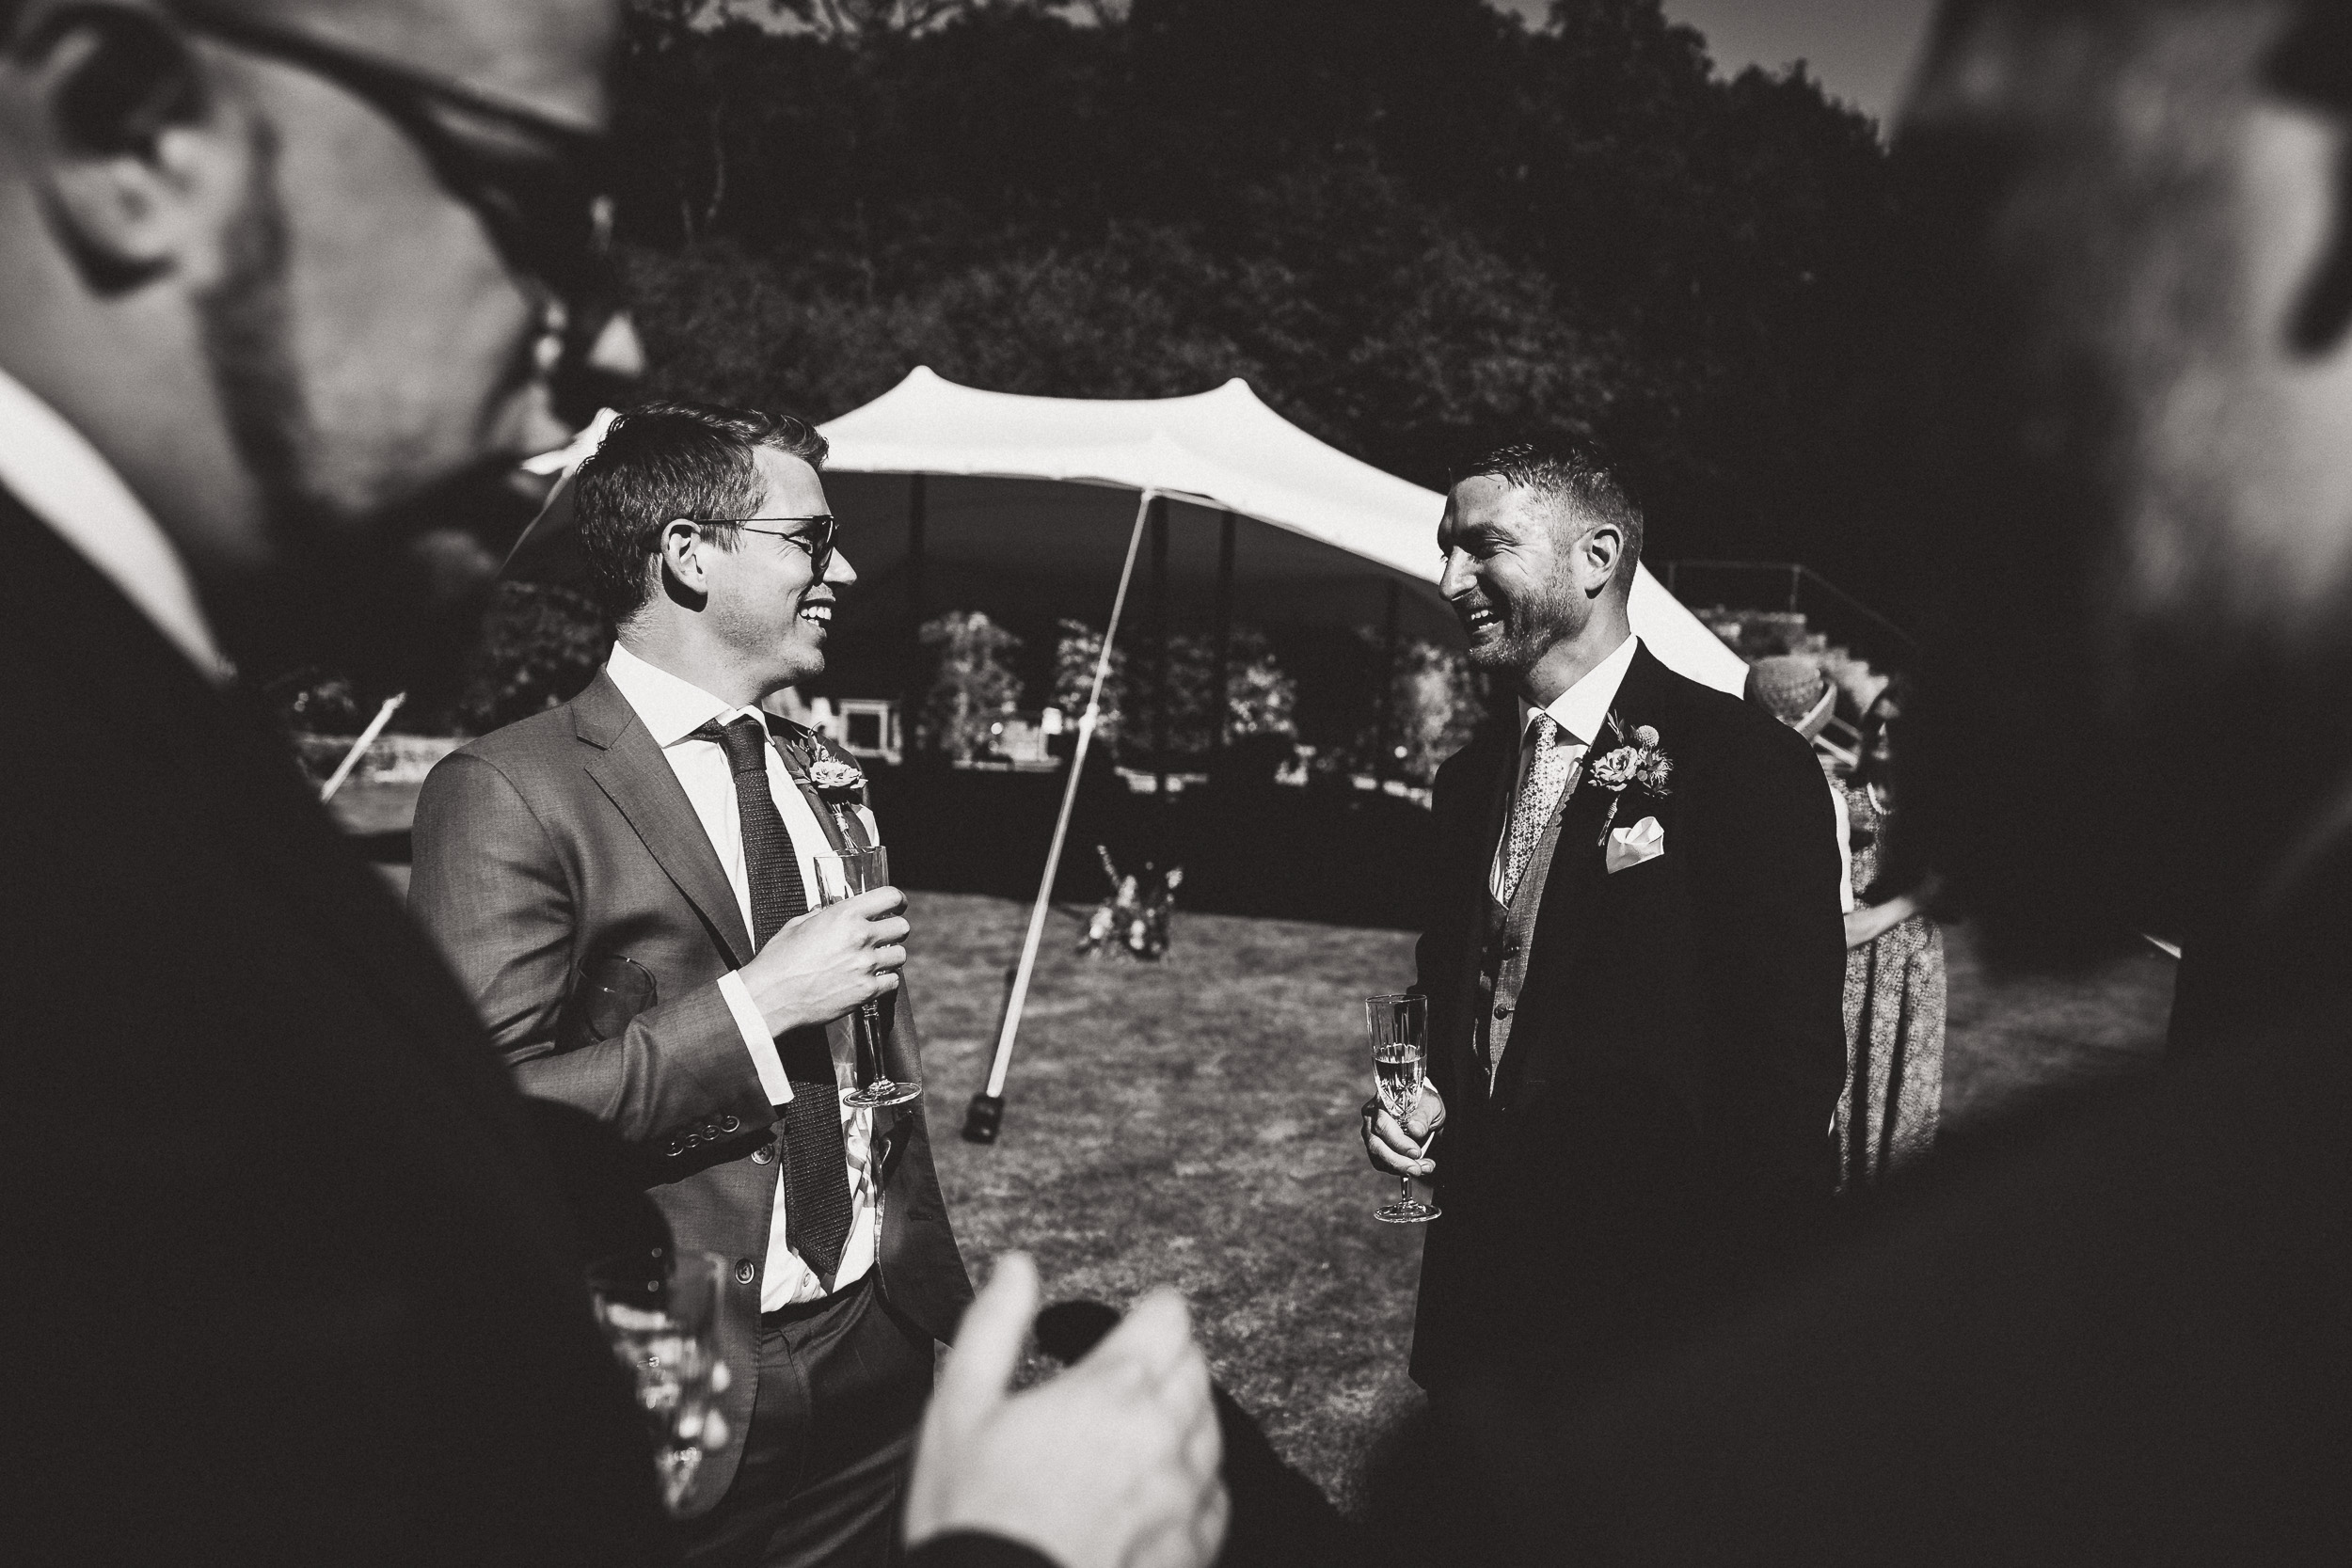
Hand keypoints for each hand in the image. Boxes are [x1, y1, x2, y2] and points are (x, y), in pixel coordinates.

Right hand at [737, 886, 908, 1035]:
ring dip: (890, 957)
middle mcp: (860, 937)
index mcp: (844, 915)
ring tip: (875, 960)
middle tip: (884, 936)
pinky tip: (870, 980)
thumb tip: (828, 911)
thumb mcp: (797, 926)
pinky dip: (885, 981)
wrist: (770, 996)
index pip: (890, 897)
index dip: (897, 900)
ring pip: (900, 955)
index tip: (897, 905)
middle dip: (894, 930)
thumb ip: (820, 915)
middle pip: (902, 926)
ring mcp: (866, 965)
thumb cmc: (778, 962)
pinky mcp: (867, 991)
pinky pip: (893, 982)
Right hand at [905, 1254, 1226, 1567]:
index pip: (1169, 1318)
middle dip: (1171, 1356)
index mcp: (1113, 1390)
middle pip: (1197, 1367)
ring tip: (1147, 1423)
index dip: (1155, 1308)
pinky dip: (1197, 1481)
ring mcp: (1182, 1497)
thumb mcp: (960, 1406)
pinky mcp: (1191, 1548)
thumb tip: (1018, 1268)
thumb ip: (994, 1324)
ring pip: (1212, 1429)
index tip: (1145, 1313)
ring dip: (1187, 1414)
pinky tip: (1164, 1487)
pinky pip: (1216, 1497)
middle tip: (1137, 1367)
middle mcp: (1161, 1437)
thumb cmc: (974, 1513)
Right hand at [1361, 1082, 1444, 1178]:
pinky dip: (1399, 1170)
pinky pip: (1382, 1163)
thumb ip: (1423, 1115)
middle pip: (1375, 1144)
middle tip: (1417, 1169)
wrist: (1424, 1109)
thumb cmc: (1426, 1103)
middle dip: (1397, 1161)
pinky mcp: (1376, 1147)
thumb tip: (1414, 1130)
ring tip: (1424, 1168)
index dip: (1398, 1142)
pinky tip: (1418, 1167)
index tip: (1416, 1152)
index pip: (1383, 1125)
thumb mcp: (1431, 1104)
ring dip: (1400, 1168)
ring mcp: (1370, 1133)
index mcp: (1382, 1101)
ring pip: (1377, 1157)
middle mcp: (1371, 1117)